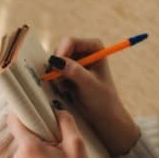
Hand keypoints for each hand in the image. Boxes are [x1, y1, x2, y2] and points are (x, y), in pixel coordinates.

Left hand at [7, 109, 100, 157]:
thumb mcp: (77, 144)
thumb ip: (65, 122)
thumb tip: (56, 111)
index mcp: (29, 148)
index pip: (13, 121)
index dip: (21, 113)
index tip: (32, 114)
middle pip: (21, 137)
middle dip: (36, 137)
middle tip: (55, 145)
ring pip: (22, 152)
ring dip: (34, 152)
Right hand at [50, 37, 139, 155]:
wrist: (103, 115)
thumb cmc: (103, 100)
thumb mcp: (89, 85)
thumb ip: (75, 72)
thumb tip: (57, 60)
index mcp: (95, 47)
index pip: (71, 42)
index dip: (62, 52)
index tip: (57, 66)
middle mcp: (85, 50)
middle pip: (60, 49)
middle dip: (58, 65)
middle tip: (61, 80)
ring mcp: (76, 60)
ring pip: (56, 61)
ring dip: (57, 74)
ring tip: (67, 87)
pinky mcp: (69, 71)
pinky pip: (54, 70)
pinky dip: (57, 80)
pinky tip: (66, 90)